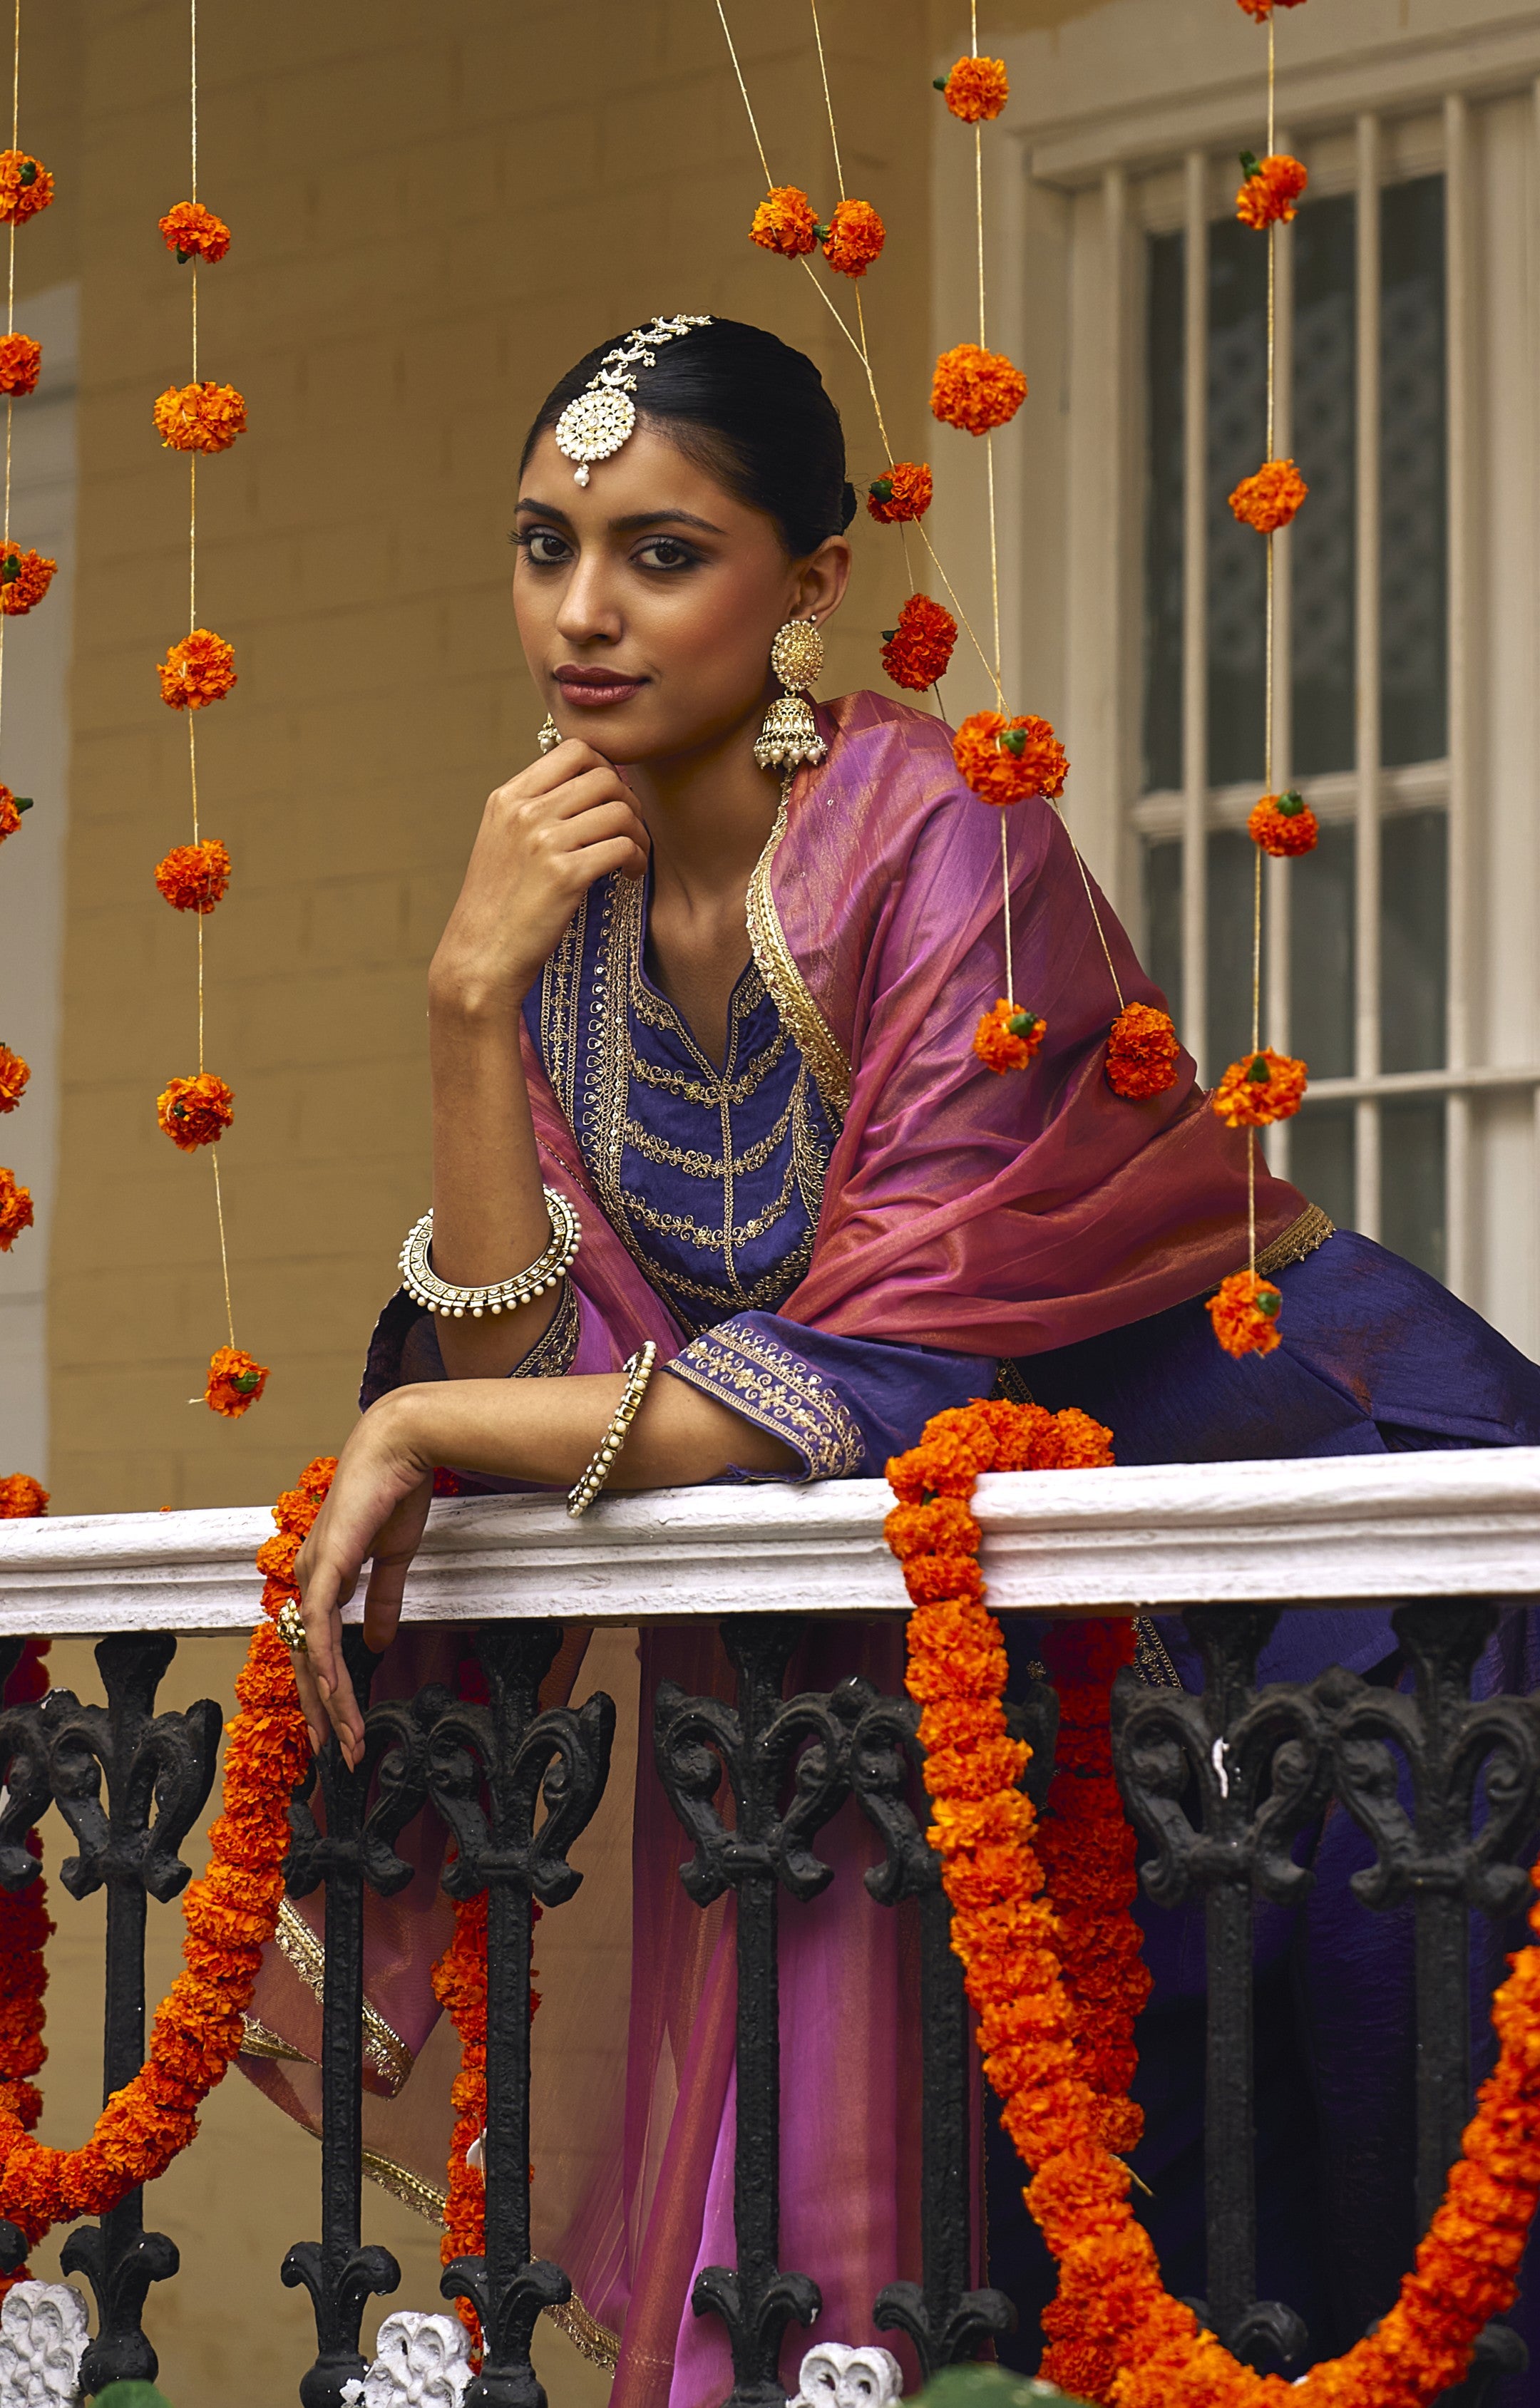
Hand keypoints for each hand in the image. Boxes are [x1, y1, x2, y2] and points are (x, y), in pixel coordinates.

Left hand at [291, 1392, 433, 1767]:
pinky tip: (336, 1695)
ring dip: (327, 1701)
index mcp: (323, 1574)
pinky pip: (321, 1625)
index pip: (317, 1646)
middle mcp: (308, 1576)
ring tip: (344, 1741)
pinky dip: (327, 1663)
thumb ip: (383, 1601)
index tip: (342, 1730)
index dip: (327, 1690)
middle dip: (320, 1712)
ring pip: (311, 1652)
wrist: (403, 1445)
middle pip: (306, 1659)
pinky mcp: (326, 1563)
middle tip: (335, 1755)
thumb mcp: (393, 1559)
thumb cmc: (396, 1491)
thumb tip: (377, 1643)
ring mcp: (312, 1570)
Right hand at [430, 737, 648, 1011]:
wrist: (479, 958)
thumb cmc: (497, 907)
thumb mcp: (503, 843)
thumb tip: (590, 787)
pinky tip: (629, 875)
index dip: (605, 769)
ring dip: (638, 833)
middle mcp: (524, 812)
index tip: (609, 801)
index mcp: (507, 798)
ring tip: (632, 857)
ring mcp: (543, 841)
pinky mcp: (565, 875)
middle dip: (629, 802)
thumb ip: (535, 811)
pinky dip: (637, 859)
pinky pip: (624, 846)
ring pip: (620, 810)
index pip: (574, 751)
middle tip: (629, 832)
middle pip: (605, 776)